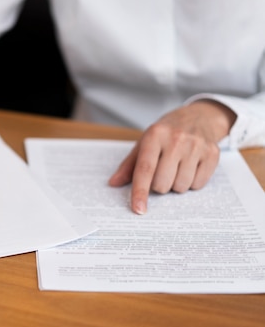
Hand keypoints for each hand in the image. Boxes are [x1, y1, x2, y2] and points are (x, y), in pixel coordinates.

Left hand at [108, 100, 235, 213]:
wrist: (199, 117)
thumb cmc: (167, 133)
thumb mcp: (145, 143)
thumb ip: (129, 165)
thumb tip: (114, 183)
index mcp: (155, 135)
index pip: (145, 169)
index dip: (140, 192)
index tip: (138, 209)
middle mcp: (176, 139)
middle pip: (162, 183)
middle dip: (158, 185)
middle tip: (161, 172)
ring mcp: (196, 146)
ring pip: (180, 187)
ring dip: (175, 184)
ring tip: (177, 168)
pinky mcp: (213, 154)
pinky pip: (198, 185)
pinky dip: (191, 182)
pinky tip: (190, 167)